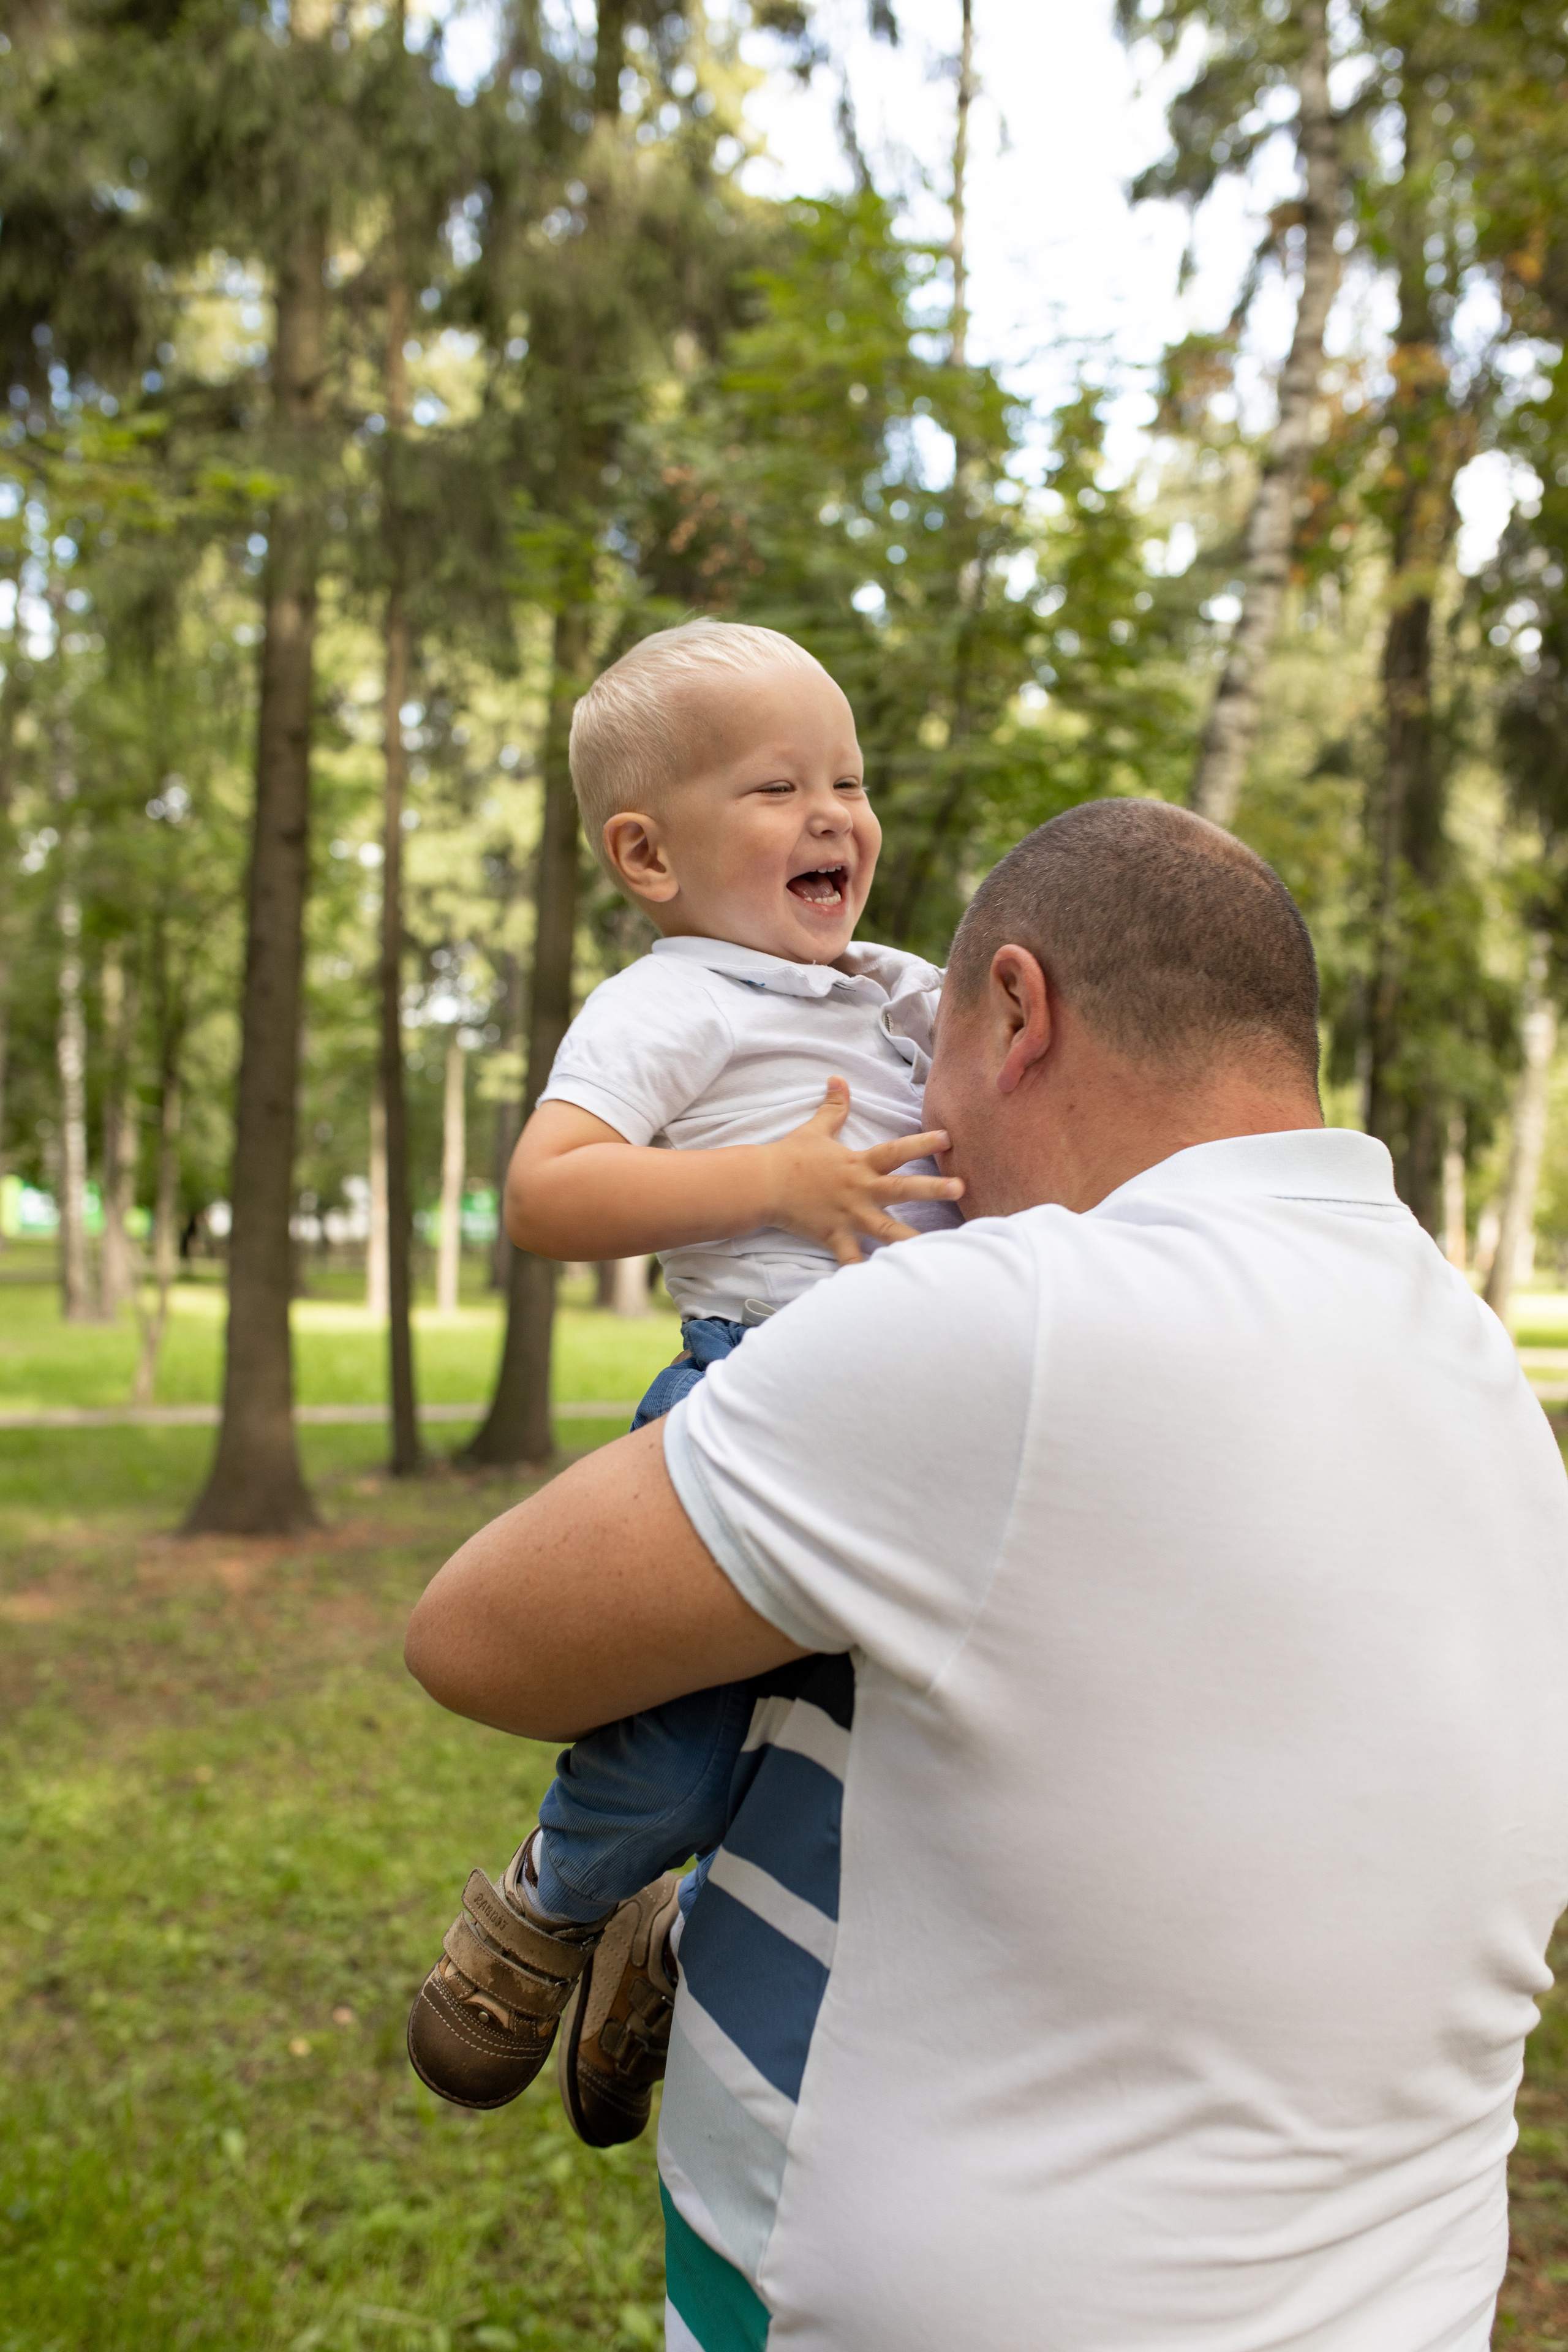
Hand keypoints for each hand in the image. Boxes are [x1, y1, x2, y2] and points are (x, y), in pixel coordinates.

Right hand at [760, 1077, 963, 1265]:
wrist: (762, 1184)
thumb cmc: (790, 1156)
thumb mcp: (815, 1129)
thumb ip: (834, 1107)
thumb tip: (838, 1079)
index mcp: (858, 1164)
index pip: (896, 1151)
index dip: (922, 1143)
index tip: (948, 1138)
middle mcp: (859, 1190)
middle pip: (900, 1189)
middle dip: (932, 1189)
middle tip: (961, 1187)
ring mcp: (848, 1216)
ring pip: (885, 1231)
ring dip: (912, 1239)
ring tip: (940, 1251)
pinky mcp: (833, 1236)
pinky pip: (851, 1260)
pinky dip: (864, 1274)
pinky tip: (885, 1289)